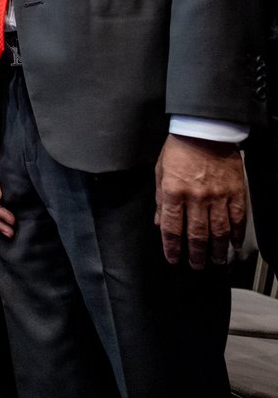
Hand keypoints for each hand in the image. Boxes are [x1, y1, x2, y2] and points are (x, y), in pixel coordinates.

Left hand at [154, 133, 246, 268]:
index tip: (173, 259)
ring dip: (217, 250)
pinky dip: (236, 235)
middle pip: (197, 234)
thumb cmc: (179, 149)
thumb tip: (159, 223)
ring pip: (219, 231)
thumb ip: (160, 200)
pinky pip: (238, 219)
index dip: (172, 247)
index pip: (172, 228)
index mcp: (173, 192)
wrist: (205, 131)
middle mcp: (196, 197)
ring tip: (216, 261)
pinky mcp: (235, 192)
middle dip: (196, 254)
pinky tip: (234, 245)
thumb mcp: (160, 172)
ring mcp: (218, 196)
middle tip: (196, 266)